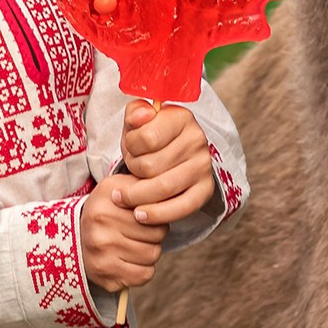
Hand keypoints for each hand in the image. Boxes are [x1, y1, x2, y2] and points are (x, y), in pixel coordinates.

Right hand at [80, 183, 164, 297]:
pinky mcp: (104, 275)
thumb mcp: (118, 188)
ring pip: (152, 256)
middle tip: (139, 232)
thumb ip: (143, 184)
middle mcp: (100, 227)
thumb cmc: (106, 210)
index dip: (155, 215)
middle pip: (157, 235)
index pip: (155, 213)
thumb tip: (168, 189)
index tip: (143, 215)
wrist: (73, 236)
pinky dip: (142, 270)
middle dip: (154, 234)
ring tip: (133, 245)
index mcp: (106, 201)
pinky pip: (144, 275)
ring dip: (149, 252)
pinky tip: (129, 261)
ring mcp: (100, 253)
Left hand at [118, 103, 216, 224]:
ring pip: (162, 188)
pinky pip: (181, 208)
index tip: (130, 149)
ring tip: (122, 197)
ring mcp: (203, 167)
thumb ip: (134, 114)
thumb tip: (142, 116)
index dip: (131, 146)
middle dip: (132, 171)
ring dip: (136, 196)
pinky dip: (157, 214)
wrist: (173, 156)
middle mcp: (197, 140)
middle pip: (151, 166)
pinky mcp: (205, 190)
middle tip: (128, 173)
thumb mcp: (137, 122)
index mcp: (181, 117)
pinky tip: (140, 214)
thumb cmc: (150, 138)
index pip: (147, 137)